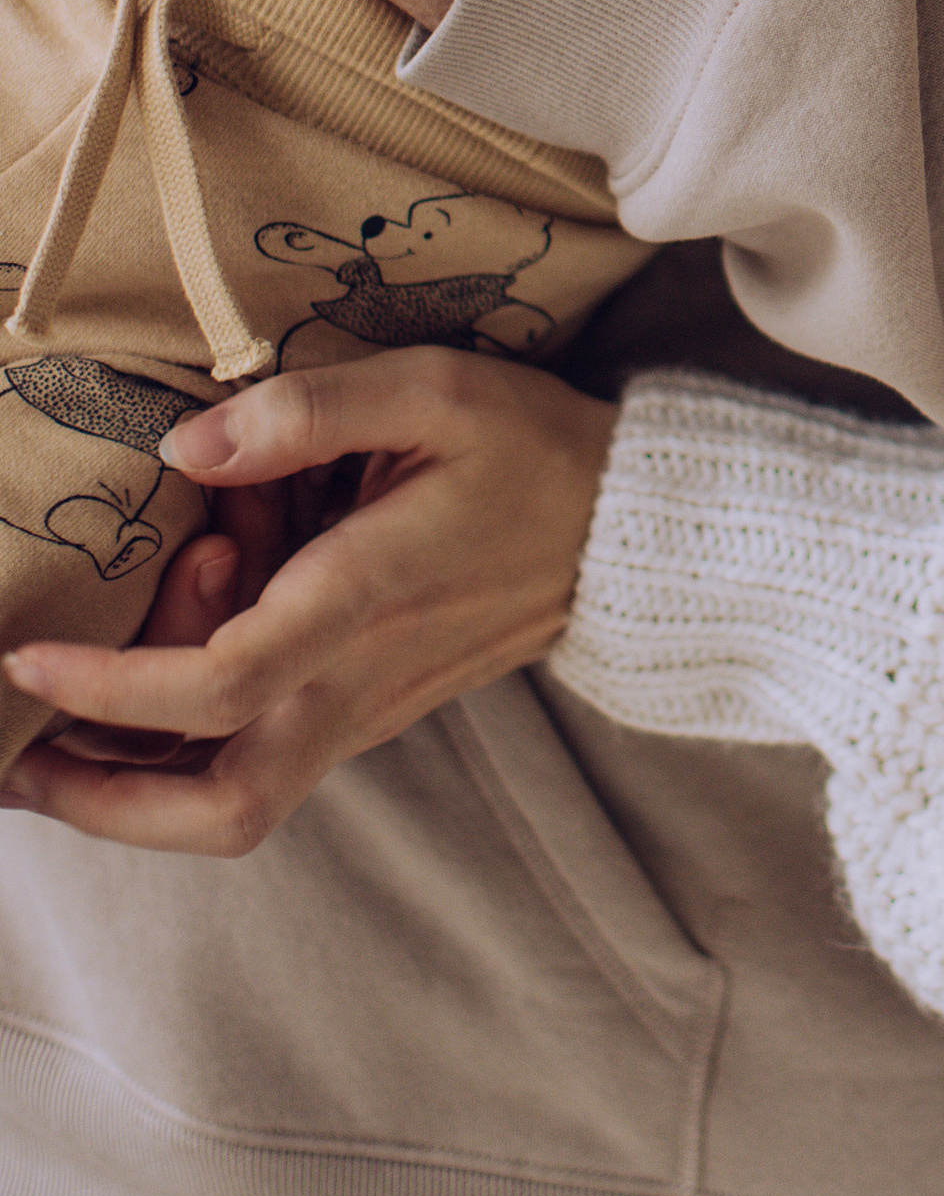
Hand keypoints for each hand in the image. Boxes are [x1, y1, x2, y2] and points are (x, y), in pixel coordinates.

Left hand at [0, 352, 614, 854]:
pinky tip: (154, 676)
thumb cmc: (531, 448)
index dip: (108, 686)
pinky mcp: (372, 712)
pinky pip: (263, 765)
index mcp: (364, 601)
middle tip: (18, 763)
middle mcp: (359, 681)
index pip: (219, 682)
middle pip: (221, 806)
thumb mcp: (433, 388)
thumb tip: (186, 451)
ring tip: (58, 728)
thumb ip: (306, 412)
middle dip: (103, 805)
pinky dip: (189, 749)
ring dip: (135, 789)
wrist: (629, 528)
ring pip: (237, 804)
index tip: (30, 655)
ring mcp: (367, 710)